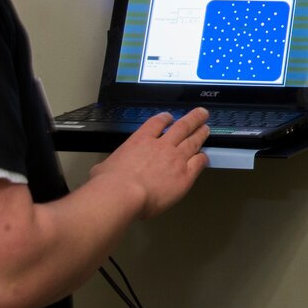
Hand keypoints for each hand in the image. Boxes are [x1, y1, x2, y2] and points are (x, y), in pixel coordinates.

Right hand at [88, 107, 210, 218]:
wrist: (123, 194)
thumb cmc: (109, 184)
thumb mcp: (103, 168)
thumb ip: (109, 166)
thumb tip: (101, 172)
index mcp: (140, 141)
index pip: (157, 122)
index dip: (165, 118)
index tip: (169, 117)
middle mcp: (161, 146)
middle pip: (182, 126)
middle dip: (193, 118)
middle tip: (201, 114)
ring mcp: (175, 159)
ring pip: (193, 141)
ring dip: (201, 133)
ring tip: (206, 129)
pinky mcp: (185, 175)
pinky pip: (199, 162)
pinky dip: (203, 158)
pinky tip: (204, 157)